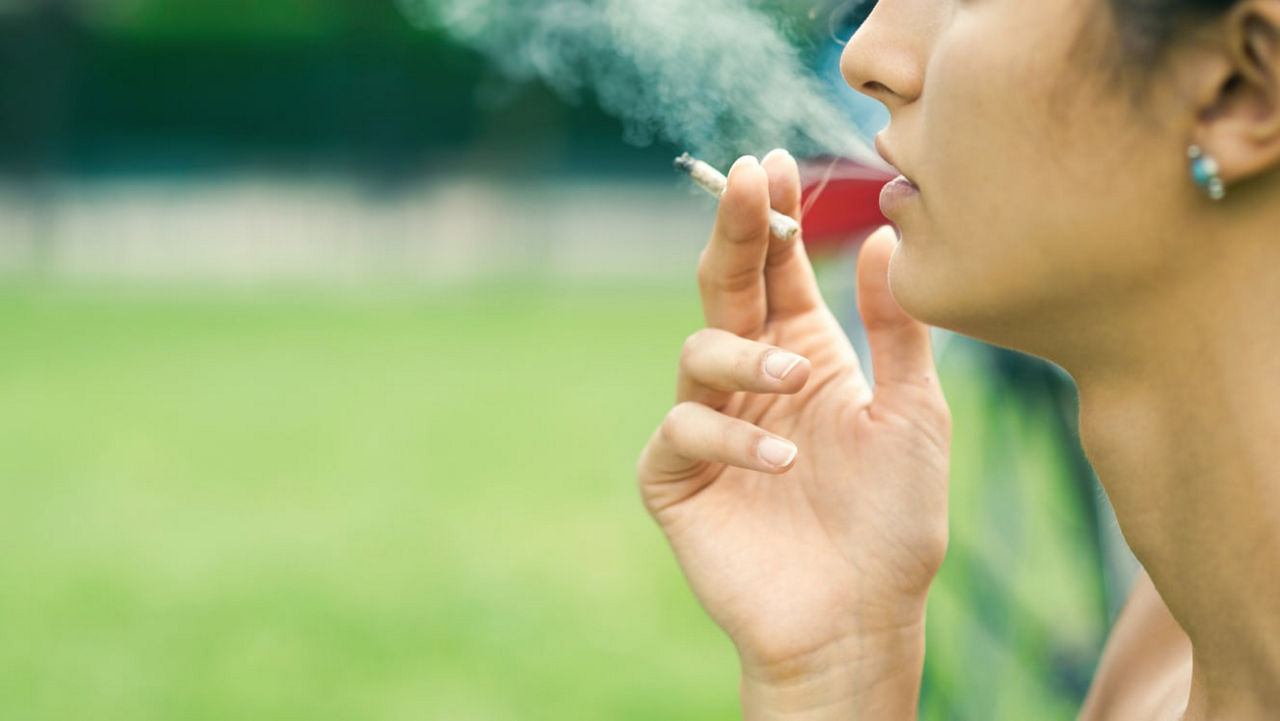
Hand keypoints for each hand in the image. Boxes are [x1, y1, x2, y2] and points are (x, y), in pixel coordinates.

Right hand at [635, 151, 950, 716]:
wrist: (859, 620)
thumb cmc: (892, 523)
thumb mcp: (914, 416)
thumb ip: (897, 332)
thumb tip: (885, 235)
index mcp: (804, 356)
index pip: (779, 272)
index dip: (774, 218)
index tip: (774, 163)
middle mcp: (752, 381)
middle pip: (726, 288)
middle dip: (733, 233)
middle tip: (744, 181)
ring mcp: (712, 426)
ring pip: (698, 351)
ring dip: (743, 353)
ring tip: (794, 375)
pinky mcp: (678, 476)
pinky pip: (684, 430)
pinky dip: (730, 435)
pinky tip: (781, 459)